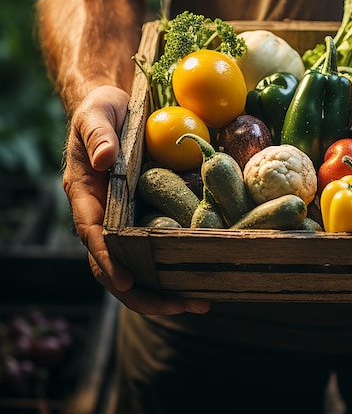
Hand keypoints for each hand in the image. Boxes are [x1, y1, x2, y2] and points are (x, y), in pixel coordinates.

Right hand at [64, 86, 209, 315]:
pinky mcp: (145, 215)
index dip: (108, 261)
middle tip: (181, 305)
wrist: (114, 108)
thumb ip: (98, 136)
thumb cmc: (101, 111)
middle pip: (116, 266)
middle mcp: (104, 216)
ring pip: (138, 265)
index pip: (94, 236)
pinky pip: (157, 247)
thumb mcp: (96, 116)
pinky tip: (203, 273)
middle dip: (144, 292)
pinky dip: (176, 265)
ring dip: (164, 289)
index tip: (127, 281)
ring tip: (200, 302)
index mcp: (86, 196)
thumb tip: (104, 160)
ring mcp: (125, 219)